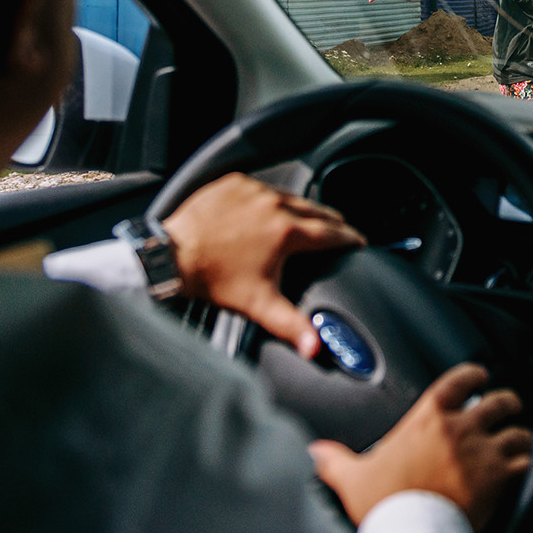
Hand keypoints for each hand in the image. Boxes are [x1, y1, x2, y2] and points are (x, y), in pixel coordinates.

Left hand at [161, 173, 364, 358]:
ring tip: (308, 219)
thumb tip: (314, 349)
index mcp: (287, 231)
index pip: (331, 232)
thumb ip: (292, 325)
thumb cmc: (213, 280)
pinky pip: (262, 187)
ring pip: (289, 196)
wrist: (173, 256)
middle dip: (331, 221)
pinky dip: (270, 198)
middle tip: (340, 229)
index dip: (350, 237)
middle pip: (315, 210)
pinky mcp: (235, 183)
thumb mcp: (260, 305)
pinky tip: (270, 209)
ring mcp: (254, 190)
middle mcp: (274, 205)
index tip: (359, 240)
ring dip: (301, 208)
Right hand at [309, 363, 532, 531]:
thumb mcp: (353, 477)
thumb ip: (335, 460)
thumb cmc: (384, 504)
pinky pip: (522, 462)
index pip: (459, 380)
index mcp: (427, 418)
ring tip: (519, 438)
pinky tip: (521, 465)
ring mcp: (482, 451)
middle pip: (498, 401)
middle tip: (507, 405)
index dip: (474, 374)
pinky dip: (524, 462)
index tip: (479, 375)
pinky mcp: (498, 477)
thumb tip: (316, 452)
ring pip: (516, 431)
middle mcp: (459, 428)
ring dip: (519, 435)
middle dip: (506, 402)